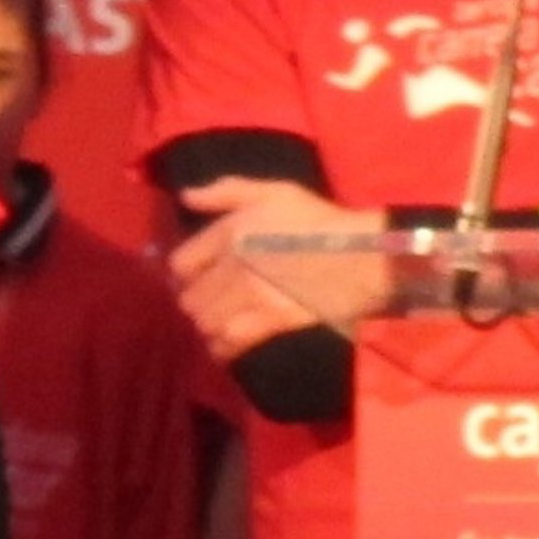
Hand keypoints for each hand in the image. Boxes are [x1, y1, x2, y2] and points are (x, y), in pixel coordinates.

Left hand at [172, 179, 386, 359]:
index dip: (185, 273)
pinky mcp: (269, 322)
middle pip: (190, 300)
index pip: (180, 265)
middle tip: (209, 301)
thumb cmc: (317, 220)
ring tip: (219, 320)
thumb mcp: (274, 192)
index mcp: (230, 233)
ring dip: (208, 325)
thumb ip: (226, 191)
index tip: (196, 275)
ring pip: (205, 324)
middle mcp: (233, 267)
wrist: (358, 255)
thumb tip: (185, 196)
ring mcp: (251, 298)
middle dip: (196, 301)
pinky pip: (228, 344)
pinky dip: (222, 347)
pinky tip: (227, 342)